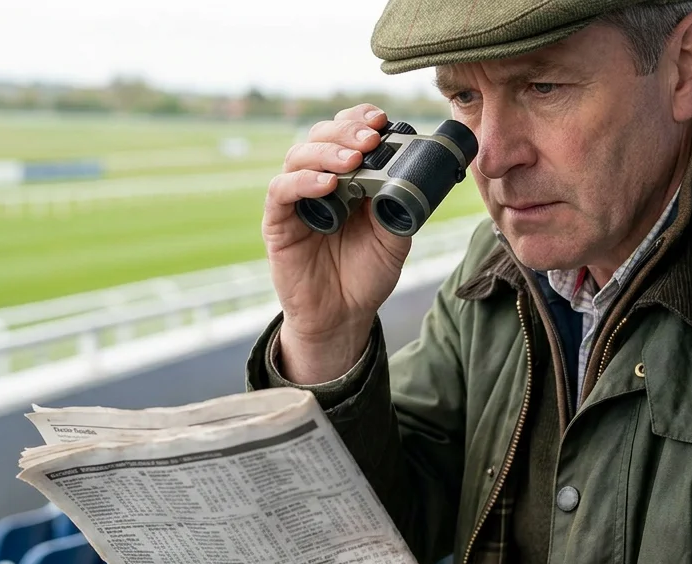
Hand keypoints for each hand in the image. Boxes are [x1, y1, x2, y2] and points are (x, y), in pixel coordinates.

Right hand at [262, 104, 412, 383]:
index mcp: (348, 176)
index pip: (347, 132)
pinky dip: (303, 182)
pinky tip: (327, 185)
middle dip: (346, 131)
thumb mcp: (395, 236)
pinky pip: (282, 190)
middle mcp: (319, 180)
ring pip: (299, 156)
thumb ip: (399, 204)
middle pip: (321, 135)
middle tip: (371, 138)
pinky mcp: (278, 221)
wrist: (344, 316)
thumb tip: (413, 171)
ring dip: (326, 152)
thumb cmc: (367, 274)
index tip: (381, 119)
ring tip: (353, 160)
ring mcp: (296, 198)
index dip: (359, 119)